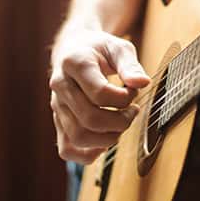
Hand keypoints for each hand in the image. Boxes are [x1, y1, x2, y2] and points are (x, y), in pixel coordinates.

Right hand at [49, 28, 150, 163]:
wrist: (73, 49)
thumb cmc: (99, 49)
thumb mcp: (118, 47)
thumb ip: (130, 64)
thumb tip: (142, 83)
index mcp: (74, 63)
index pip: (99, 93)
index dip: (124, 99)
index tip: (132, 92)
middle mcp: (60, 85)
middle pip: (89, 119)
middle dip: (120, 122)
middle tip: (132, 112)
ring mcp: (57, 105)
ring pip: (78, 137)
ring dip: (108, 138)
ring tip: (120, 124)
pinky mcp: (57, 121)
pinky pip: (67, 149)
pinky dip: (89, 153)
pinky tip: (105, 140)